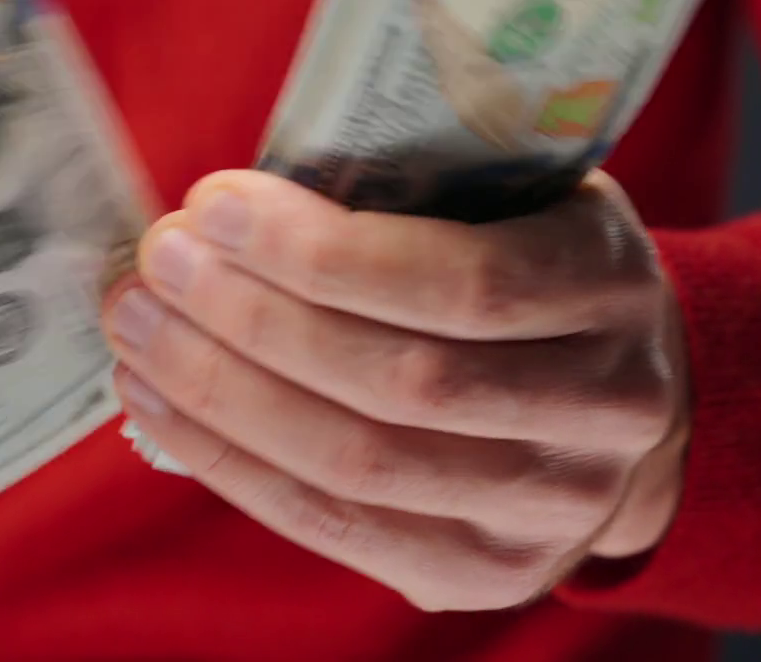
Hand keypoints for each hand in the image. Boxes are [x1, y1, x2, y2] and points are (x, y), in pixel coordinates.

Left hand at [104, 169, 690, 611]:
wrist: (622, 399)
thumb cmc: (531, 261)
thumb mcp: (512, 191)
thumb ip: (411, 185)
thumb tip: (231, 205)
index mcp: (609, 288)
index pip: (464, 285)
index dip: (324, 253)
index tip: (215, 203)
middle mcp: (601, 411)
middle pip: (400, 382)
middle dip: (252, 318)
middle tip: (158, 261)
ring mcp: (547, 512)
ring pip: (356, 463)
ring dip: (220, 390)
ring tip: (138, 327)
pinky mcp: (481, 574)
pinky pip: (331, 525)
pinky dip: (228, 461)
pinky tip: (158, 402)